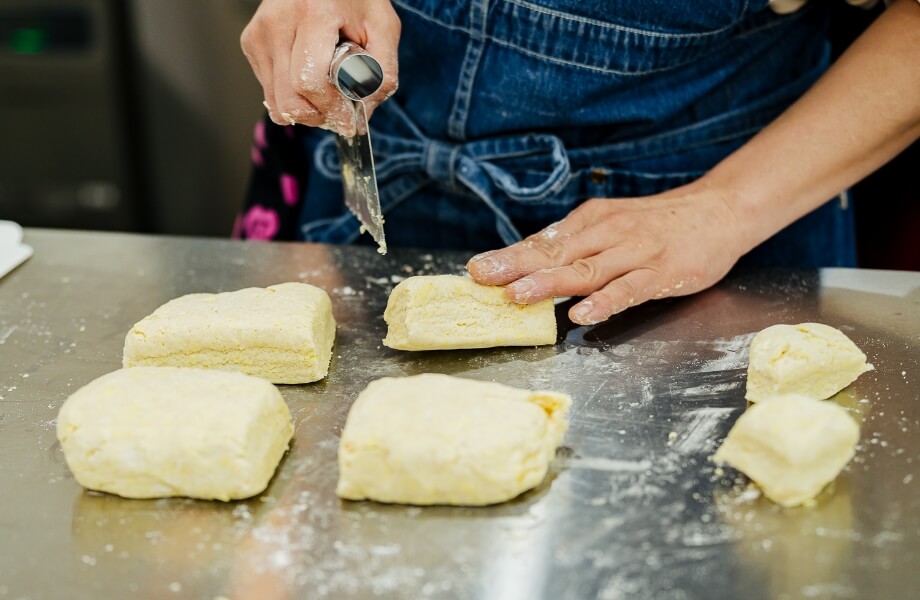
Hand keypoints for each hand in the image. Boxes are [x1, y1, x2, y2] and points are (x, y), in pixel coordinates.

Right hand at [241, 0, 399, 133]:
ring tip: (326, 93)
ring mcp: (259, 33)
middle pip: (288, 101)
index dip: (331, 109)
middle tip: (338, 113)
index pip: (309, 82)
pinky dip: (293, 96)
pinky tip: (310, 75)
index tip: (349, 119)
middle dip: (317, 116)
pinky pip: (270, 92)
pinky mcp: (251, 42)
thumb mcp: (384, 29)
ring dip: (305, 110)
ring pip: (276, 103)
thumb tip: (362, 115)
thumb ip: (381, 74)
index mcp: (313, 13)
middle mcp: (278, 23)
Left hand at [466, 184, 750, 325]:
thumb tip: (530, 263)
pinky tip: (583, 314)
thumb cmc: (658, 223)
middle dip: (516, 266)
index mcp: (591, 222)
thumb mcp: (611, 224)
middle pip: (556, 253)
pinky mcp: (663, 273)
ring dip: (550, 283)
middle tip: (482, 278)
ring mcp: (635, 254)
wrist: (719, 210)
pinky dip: (606, 302)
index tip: (476, 268)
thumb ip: (576, 245)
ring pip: (587, 270)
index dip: (509, 255)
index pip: (544, 241)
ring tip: (518, 296)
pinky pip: (630, 289)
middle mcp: (608, 234)